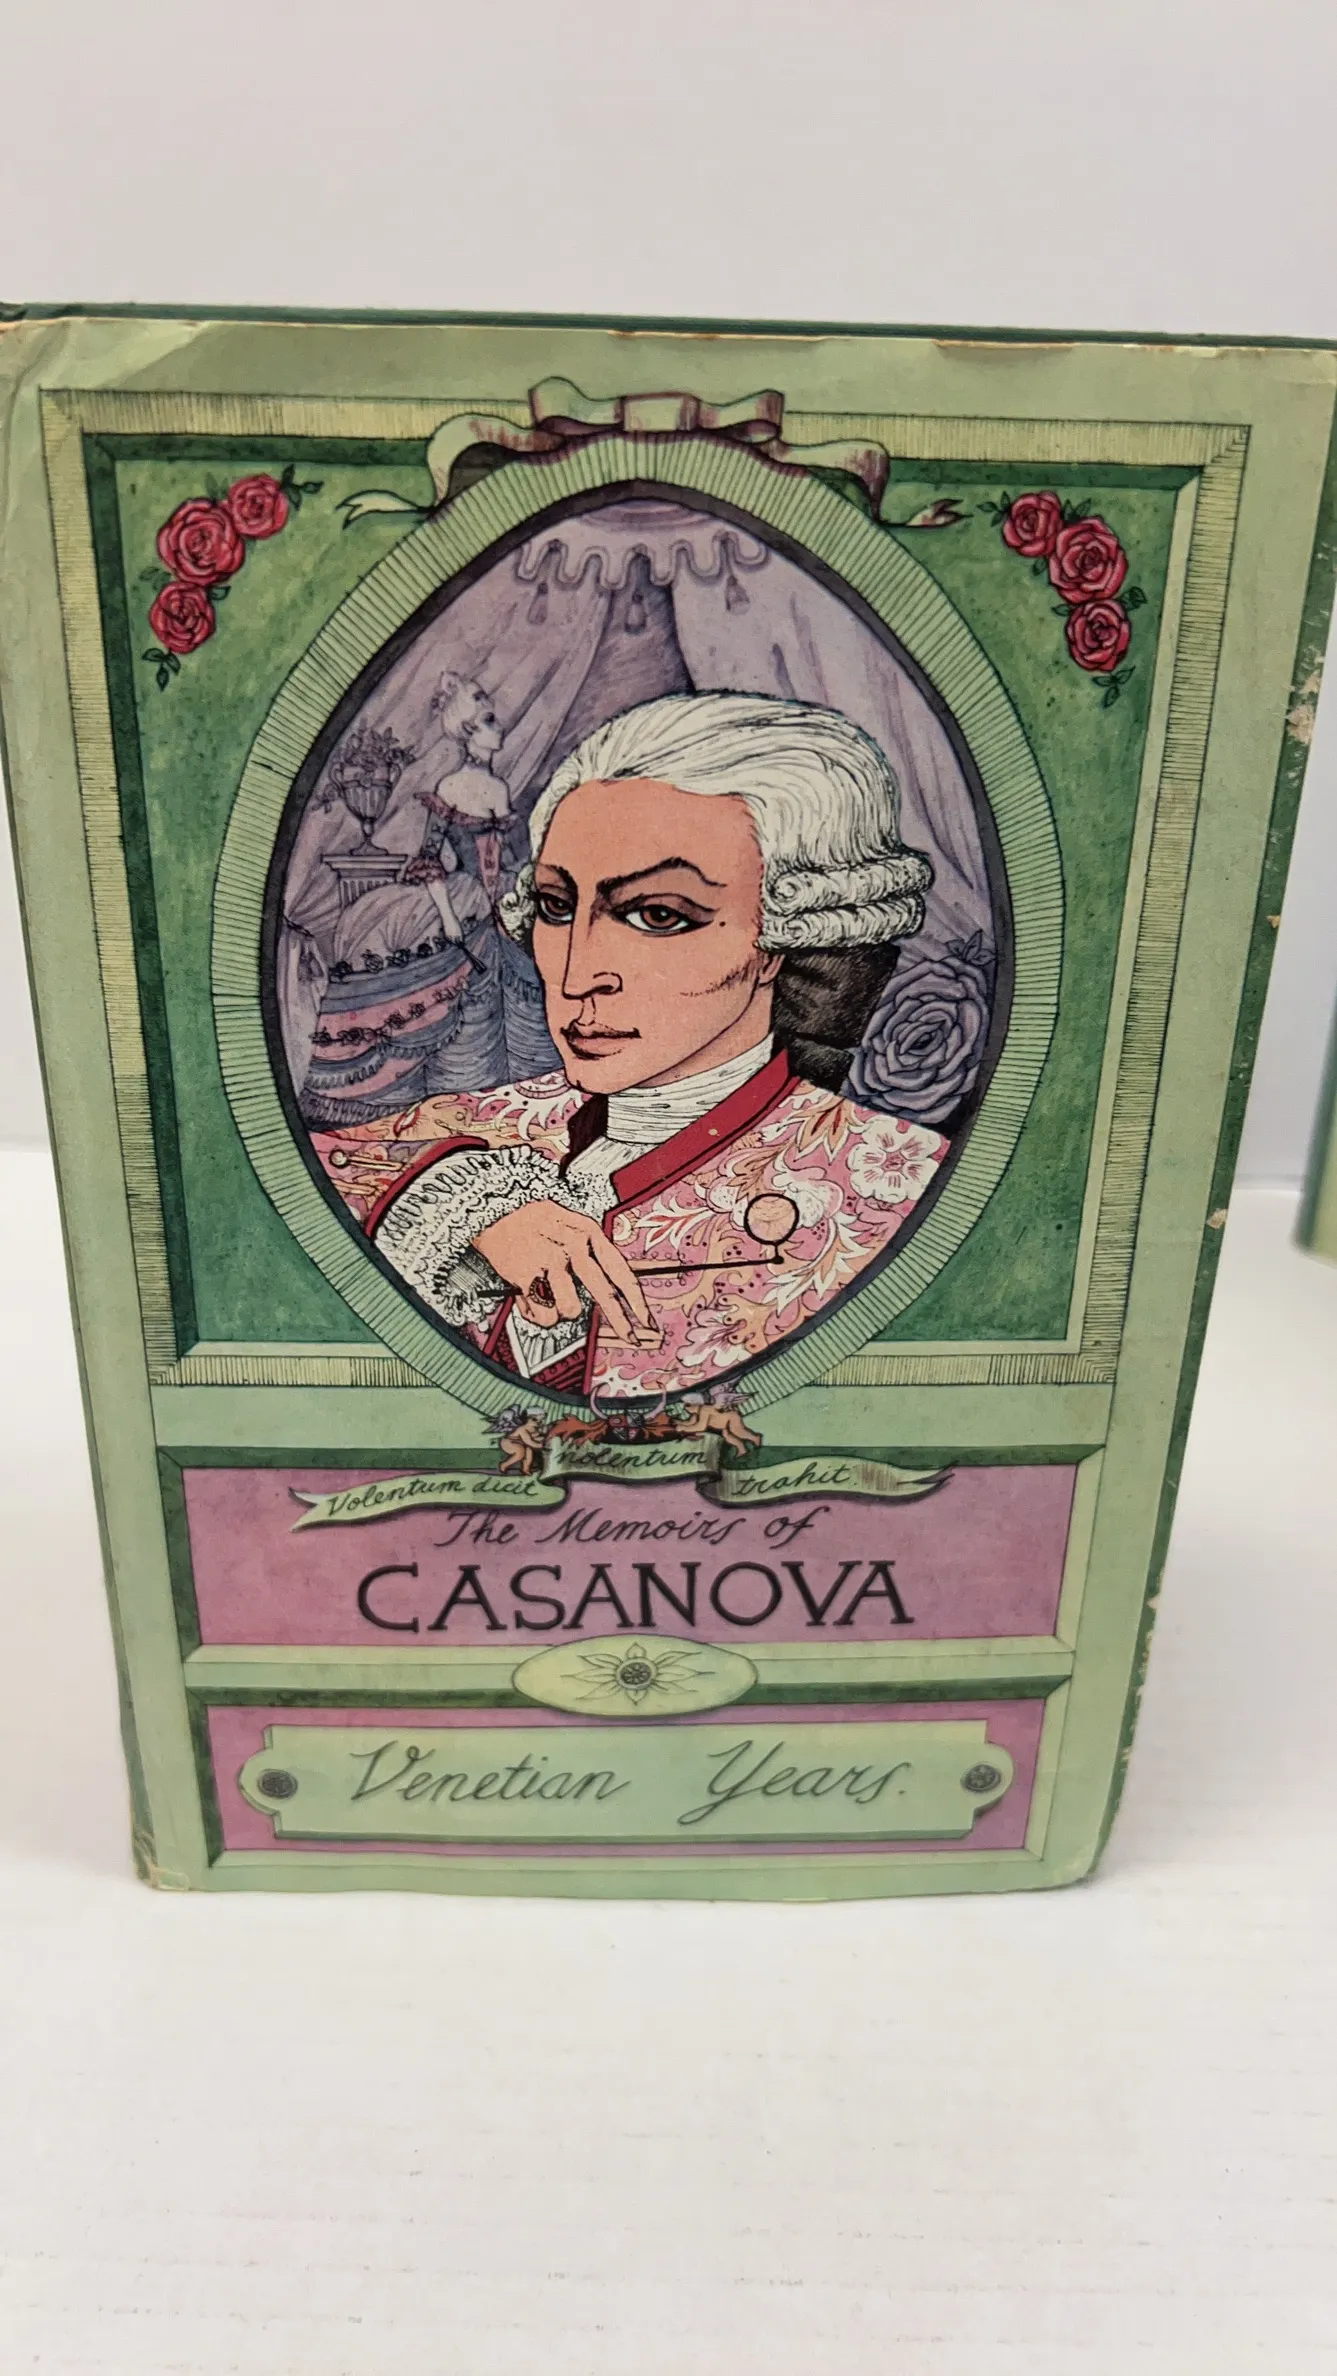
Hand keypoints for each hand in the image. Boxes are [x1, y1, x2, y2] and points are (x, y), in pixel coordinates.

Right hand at [473, 1202, 660, 1344]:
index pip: (619, 1271)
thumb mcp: (569, 1223)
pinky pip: (543, 1314)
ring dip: (560, 1310)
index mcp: (588, 1232)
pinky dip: (536, 1314)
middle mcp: (573, 1247)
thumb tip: (608, 1290)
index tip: (646, 1320)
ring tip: (546, 1296)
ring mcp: (550, 1261)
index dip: (636, 1300)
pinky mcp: (527, 1275)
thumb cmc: (532, 1219)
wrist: (492, 1207)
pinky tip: (527, 1298)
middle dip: (621, 1322)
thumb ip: (589, 1250)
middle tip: (631, 1338)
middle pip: (605, 1295)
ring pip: (571, 1309)